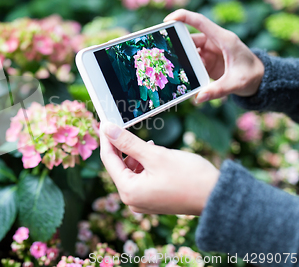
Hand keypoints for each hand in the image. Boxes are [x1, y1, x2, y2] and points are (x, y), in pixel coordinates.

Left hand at [100, 122, 218, 214]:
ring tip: (150, 144)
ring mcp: (142, 202)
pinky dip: (144, 165)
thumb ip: (128, 142)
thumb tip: (107, 129)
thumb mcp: (155, 155)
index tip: (105, 121)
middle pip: (118, 166)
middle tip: (123, 126)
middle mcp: (132, 200)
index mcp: (128, 191)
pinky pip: (140, 178)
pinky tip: (154, 154)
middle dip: (122, 147)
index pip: (108, 159)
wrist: (218, 197)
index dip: (106, 138)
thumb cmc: (188, 176)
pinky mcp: (153, 200)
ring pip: (130, 171)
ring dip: (135, 155)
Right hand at [164, 9, 264, 102]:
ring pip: (189, 51)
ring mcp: (210, 50)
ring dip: (181, 59)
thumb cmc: (252, 76)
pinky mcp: (207, 59)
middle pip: (190, 38)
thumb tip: (199, 98)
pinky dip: (186, 67)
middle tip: (162, 53)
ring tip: (171, 69)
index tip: (167, 20)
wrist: (260, 79)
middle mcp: (215, 42)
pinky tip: (180, 75)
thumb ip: (218, 90)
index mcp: (224, 39)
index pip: (200, 22)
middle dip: (176, 44)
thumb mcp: (236, 84)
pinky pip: (192, 61)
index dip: (183, 17)